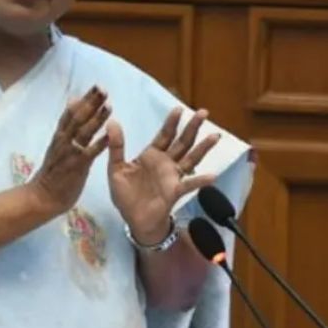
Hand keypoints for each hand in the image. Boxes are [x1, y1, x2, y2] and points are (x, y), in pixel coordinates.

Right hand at [28, 86, 110, 215]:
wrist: (43, 197)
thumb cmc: (53, 174)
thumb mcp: (57, 147)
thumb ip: (66, 128)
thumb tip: (72, 105)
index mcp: (60, 136)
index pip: (71, 113)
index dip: (84, 99)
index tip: (96, 86)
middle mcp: (64, 141)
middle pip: (77, 118)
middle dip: (90, 103)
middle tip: (102, 88)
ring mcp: (70, 153)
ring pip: (83, 132)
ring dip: (96, 118)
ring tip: (108, 105)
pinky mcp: (77, 166)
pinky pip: (89, 152)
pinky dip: (99, 143)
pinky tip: (109, 134)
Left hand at [106, 107, 220, 242]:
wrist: (133, 218)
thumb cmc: (126, 194)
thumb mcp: (115, 169)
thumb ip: (116, 146)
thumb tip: (112, 122)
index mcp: (151, 155)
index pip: (164, 135)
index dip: (172, 122)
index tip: (179, 109)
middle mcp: (166, 163)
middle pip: (182, 142)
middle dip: (192, 127)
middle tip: (203, 112)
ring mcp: (173, 176)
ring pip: (191, 158)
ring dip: (203, 148)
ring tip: (215, 136)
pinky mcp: (175, 191)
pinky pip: (189, 185)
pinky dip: (200, 181)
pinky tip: (212, 176)